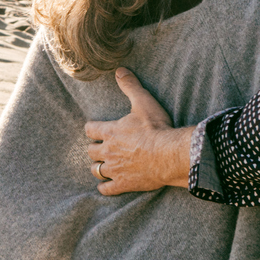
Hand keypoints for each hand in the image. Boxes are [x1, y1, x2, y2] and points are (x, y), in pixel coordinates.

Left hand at [83, 69, 194, 194]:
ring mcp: (114, 169)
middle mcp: (108, 151)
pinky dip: (105, 188)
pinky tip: (106, 186)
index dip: (92, 128)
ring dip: (98, 168)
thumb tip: (119, 70)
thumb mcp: (143, 102)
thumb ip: (130, 86)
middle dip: (94, 149)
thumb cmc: (156, 128)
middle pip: (91, 151)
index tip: (94, 129)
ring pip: (96, 170)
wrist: (169, 155)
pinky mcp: (123, 184)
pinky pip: (106, 189)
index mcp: (110, 131)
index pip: (90, 129)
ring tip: (103, 166)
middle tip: (101, 148)